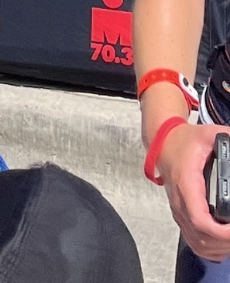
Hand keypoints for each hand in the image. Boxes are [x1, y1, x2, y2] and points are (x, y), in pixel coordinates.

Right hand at [156, 121, 229, 259]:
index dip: (221, 232)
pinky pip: (194, 242)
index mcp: (187, 183)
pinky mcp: (180, 215)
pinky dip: (210, 250)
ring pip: (198, 244)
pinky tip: (222, 244)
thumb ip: (228, 140)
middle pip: (202, 238)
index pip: (201, 219)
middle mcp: (180, 201)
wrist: (162, 141)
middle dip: (225, 242)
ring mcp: (178, 211)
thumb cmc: (184, 140)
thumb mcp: (209, 135)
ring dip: (219, 248)